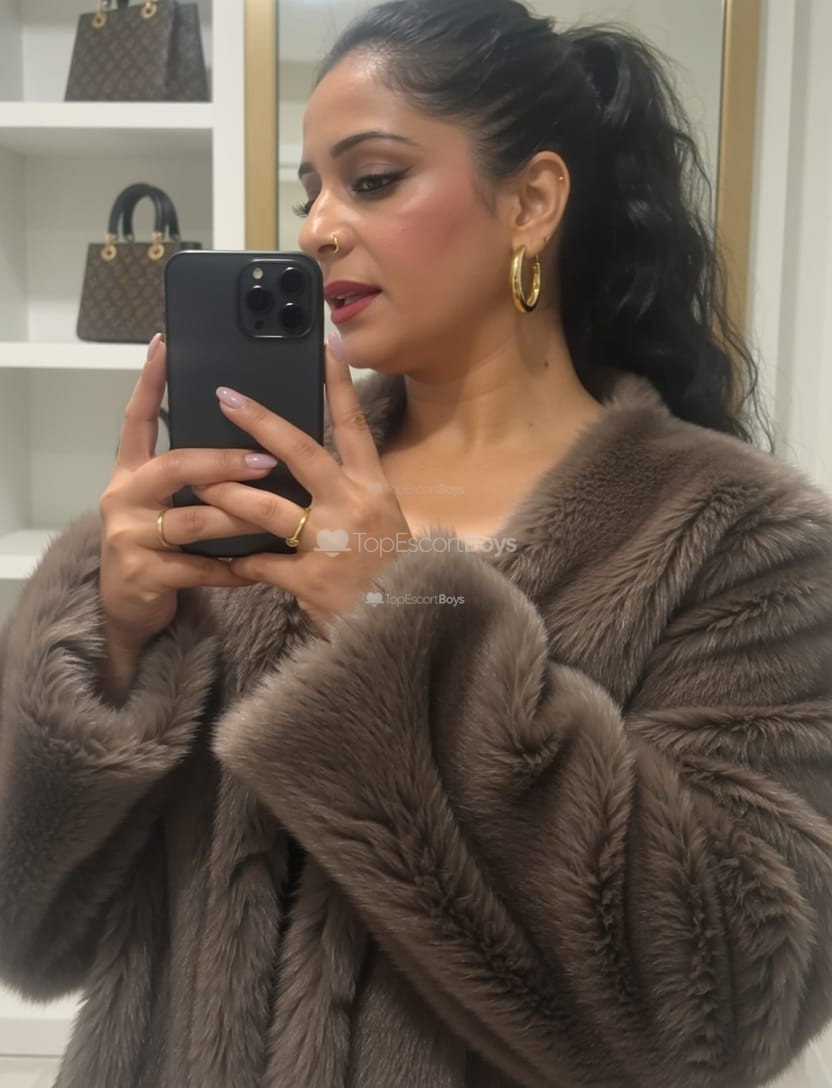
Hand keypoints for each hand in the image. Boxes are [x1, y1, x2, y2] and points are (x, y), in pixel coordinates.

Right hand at [99, 333, 282, 647]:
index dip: (149, 382)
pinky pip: (198, 568)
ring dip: (238, 518)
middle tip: (267, 461)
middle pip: (174, 466)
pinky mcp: (143, 575)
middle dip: (224, 461)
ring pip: (193, 520)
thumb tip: (248, 441)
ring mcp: (130, 537)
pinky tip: (258, 568)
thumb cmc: (158, 548)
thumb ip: (191, 477)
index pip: (136, 419)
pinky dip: (232, 568)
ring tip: (275, 516)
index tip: (165, 345)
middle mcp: (124, 497)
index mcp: (131, 473)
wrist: (127, 609)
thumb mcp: (165, 505)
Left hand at [190, 338, 411, 636]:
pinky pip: (260, 564)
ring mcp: (331, 542)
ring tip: (196, 485)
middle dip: (258, 423)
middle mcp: (353, 506)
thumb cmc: (392, 573)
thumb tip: (310, 469)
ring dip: (226, 495)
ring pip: (265, 507)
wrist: (404, 627)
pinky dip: (240, 563)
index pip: (354, 427)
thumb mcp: (384, 523)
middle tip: (225, 396)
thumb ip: (349, 495)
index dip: (339, 385)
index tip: (327, 345)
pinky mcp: (309, 580)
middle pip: (299, 453)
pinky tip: (224, 563)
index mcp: (374, 488)